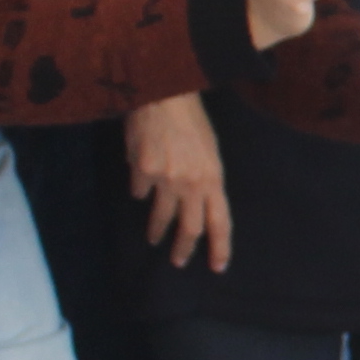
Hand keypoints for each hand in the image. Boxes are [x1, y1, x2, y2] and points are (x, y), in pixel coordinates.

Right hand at [129, 92, 229, 270]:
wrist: (165, 93)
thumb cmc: (191, 120)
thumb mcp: (209, 151)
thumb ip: (204, 178)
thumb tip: (194, 201)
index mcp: (214, 177)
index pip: (221, 221)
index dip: (220, 246)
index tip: (218, 266)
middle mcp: (192, 183)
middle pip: (190, 228)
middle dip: (184, 249)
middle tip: (179, 261)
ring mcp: (167, 179)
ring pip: (161, 216)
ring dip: (157, 230)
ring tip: (154, 238)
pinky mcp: (142, 171)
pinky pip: (139, 190)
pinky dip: (139, 189)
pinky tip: (139, 182)